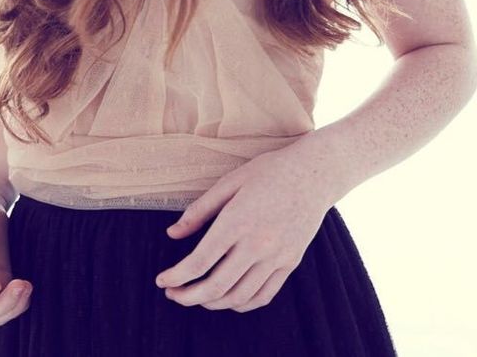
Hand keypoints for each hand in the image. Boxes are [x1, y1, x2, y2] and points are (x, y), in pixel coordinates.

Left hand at [154, 141, 334, 312]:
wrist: (314, 173)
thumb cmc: (269, 171)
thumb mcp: (230, 182)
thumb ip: (199, 210)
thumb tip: (171, 234)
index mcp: (237, 220)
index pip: (200, 262)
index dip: (177, 276)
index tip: (162, 280)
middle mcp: (257, 244)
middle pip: (216, 286)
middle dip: (188, 296)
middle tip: (173, 295)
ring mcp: (276, 256)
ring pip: (239, 296)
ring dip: (212, 303)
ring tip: (197, 296)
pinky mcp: (290, 263)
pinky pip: (263, 295)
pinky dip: (242, 303)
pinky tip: (228, 298)